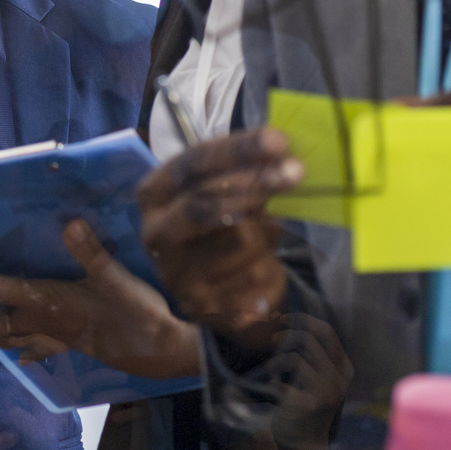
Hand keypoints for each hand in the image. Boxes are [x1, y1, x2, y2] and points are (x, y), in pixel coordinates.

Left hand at [0, 220, 200, 378]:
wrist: (164, 351)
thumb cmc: (137, 312)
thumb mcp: (115, 279)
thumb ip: (91, 252)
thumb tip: (71, 225)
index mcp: (44, 304)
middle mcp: (42, 324)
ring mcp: (56, 338)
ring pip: (6, 339)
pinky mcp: (72, 345)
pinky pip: (36, 350)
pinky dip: (21, 350)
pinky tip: (21, 356)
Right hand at [138, 130, 302, 345]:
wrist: (213, 289)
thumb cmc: (218, 224)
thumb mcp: (218, 189)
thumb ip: (240, 171)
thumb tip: (283, 153)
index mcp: (153, 195)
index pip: (193, 165)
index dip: (238, 151)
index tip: (279, 141)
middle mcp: (154, 235)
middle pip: (206, 205)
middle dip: (256, 185)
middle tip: (297, 171)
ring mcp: (176, 276)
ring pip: (241, 242)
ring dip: (268, 232)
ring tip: (267, 233)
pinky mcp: (204, 308)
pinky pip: (255, 277)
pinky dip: (272, 267)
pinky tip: (264, 264)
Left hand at [262, 312, 352, 449]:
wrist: (303, 443)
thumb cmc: (302, 404)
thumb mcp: (311, 374)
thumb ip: (303, 349)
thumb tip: (277, 316)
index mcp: (343, 368)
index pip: (327, 331)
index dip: (302, 319)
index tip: (281, 318)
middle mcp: (340, 379)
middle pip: (308, 339)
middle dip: (283, 335)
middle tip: (269, 341)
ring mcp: (327, 392)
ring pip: (294, 358)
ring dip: (275, 360)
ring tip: (269, 370)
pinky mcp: (311, 405)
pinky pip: (282, 381)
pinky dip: (272, 382)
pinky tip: (272, 390)